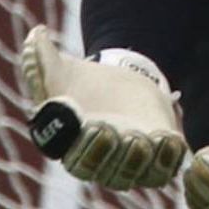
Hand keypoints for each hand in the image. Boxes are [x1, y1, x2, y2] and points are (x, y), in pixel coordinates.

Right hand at [18, 25, 185, 189]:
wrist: (120, 84)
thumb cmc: (83, 84)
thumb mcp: (62, 69)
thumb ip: (43, 58)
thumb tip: (37, 34)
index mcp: (76, 148)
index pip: (78, 159)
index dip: (86, 146)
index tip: (93, 123)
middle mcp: (104, 163)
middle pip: (108, 172)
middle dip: (114, 155)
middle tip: (118, 131)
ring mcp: (133, 163)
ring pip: (139, 174)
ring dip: (143, 160)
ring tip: (146, 137)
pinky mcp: (159, 156)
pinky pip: (165, 168)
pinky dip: (169, 158)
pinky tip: (170, 139)